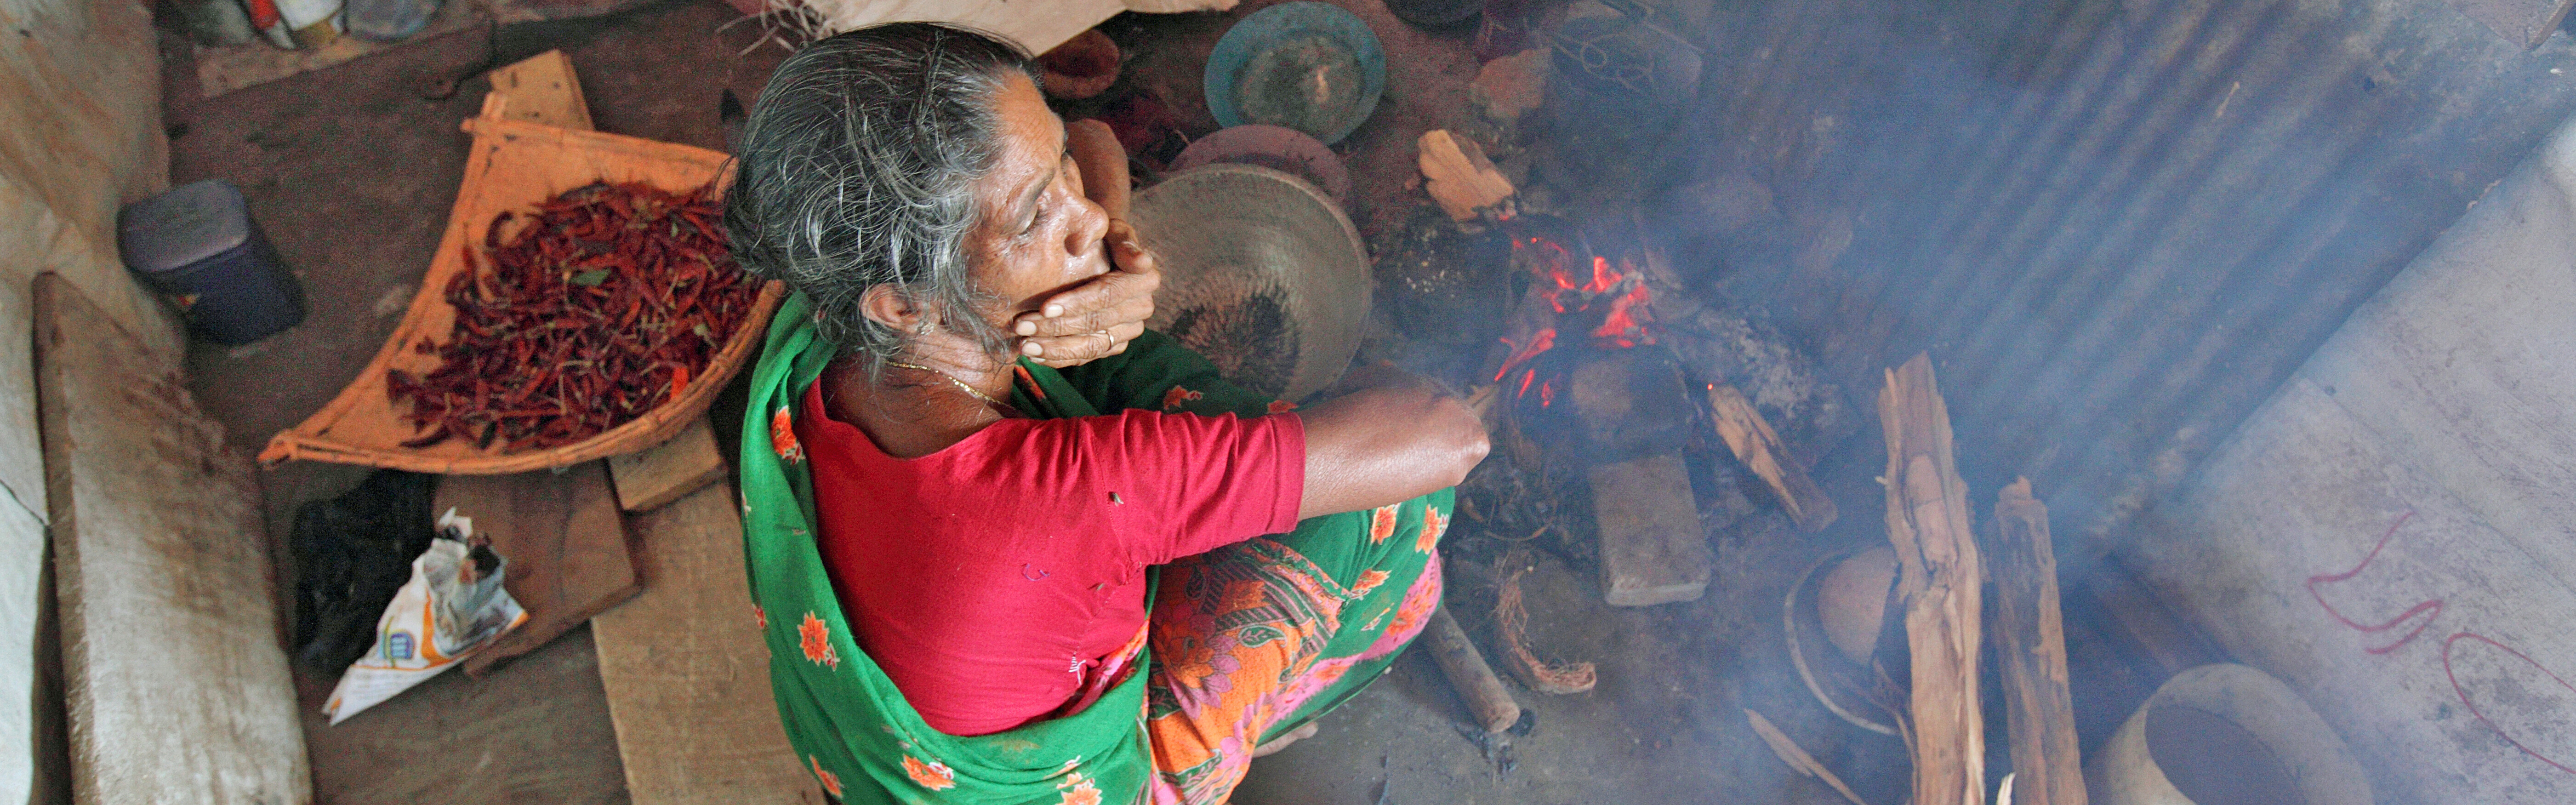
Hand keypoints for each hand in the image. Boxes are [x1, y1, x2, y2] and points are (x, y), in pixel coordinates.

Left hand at [1011, 220, 1159, 367]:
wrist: (1101, 249)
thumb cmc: (1101, 234)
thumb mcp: (1112, 229)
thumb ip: (1124, 241)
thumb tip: (1141, 262)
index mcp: (1144, 279)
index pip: (1107, 295)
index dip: (1077, 303)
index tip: (1045, 307)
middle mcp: (1141, 308)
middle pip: (1096, 323)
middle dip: (1056, 327)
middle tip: (1021, 325)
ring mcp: (1128, 330)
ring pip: (1091, 346)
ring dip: (1055, 348)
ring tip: (1024, 346)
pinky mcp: (1114, 345)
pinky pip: (1087, 356)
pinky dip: (1060, 358)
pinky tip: (1035, 355)